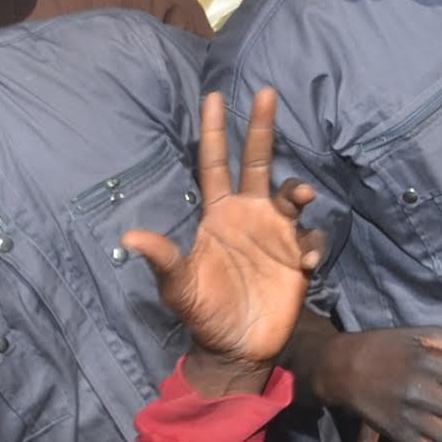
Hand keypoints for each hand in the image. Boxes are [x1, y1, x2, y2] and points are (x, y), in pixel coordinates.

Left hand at [124, 89, 321, 396]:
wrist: (237, 348)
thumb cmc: (203, 314)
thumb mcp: (179, 287)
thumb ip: (163, 258)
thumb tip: (130, 236)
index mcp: (219, 215)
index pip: (215, 165)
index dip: (214, 132)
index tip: (214, 96)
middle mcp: (250, 215)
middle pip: (258, 161)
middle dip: (261, 126)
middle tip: (265, 92)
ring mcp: (277, 233)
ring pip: (292, 194)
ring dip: (299, 190)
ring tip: (303, 196)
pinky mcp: (298, 255)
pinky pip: (312, 237)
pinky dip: (312, 244)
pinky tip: (304, 263)